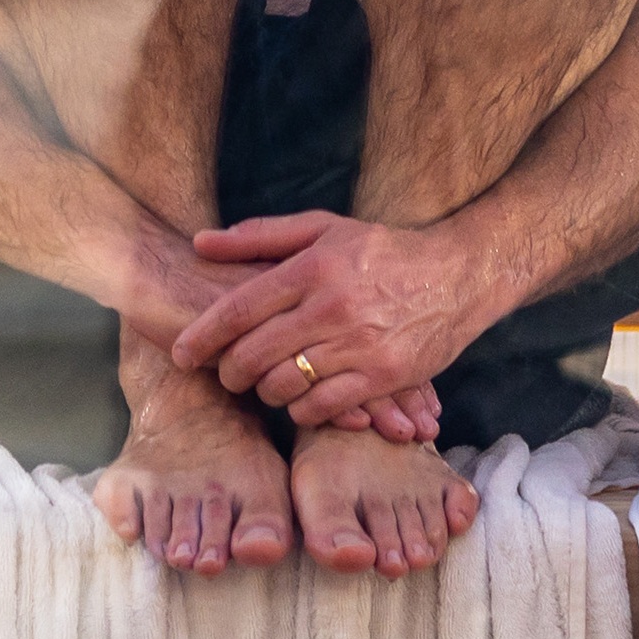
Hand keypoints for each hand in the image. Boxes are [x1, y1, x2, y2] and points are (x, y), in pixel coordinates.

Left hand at [166, 212, 491, 429]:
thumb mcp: (323, 228)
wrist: (457, 275)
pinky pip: (322, 407)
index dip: (203, 335)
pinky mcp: (382, 376)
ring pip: (285, 384)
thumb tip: (200, 242)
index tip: (181, 353)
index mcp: (313, 266)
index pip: (240, 308)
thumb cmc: (382, 251)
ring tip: (263, 384)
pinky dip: (301, 410)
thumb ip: (259, 236)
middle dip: (229, 371)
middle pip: (255, 353)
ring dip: (264, 391)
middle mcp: (332, 305)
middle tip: (225, 374)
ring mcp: (358, 343)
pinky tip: (299, 400)